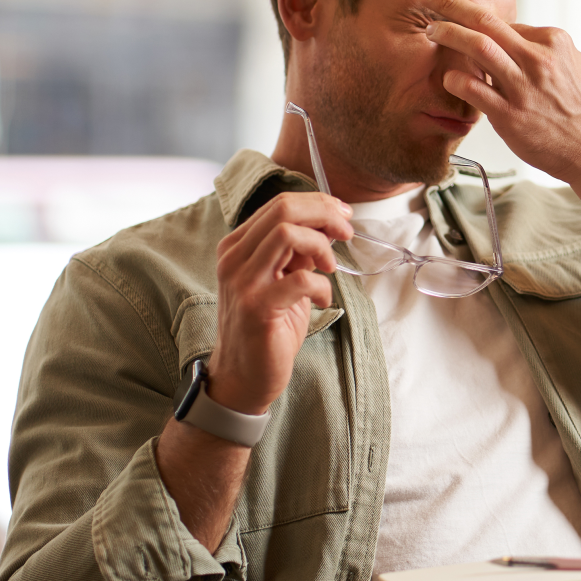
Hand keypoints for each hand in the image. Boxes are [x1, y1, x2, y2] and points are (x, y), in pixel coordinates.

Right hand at [205, 192, 348, 417]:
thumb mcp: (280, 281)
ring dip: (321, 246)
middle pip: (283, 210)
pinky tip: (322, 300)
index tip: (342, 215)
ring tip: (330, 268)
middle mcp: (234, 258)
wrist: (243, 376)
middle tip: (346, 232)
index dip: (317, 204)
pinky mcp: (258, 307)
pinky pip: (300, 278)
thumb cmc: (266, 328)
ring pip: (287, 235)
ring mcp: (242, 282)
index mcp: (237, 246)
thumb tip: (327, 226)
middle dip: (324, 214)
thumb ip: (295, 253)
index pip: (278, 204)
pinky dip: (322, 286)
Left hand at [422, 0, 580, 182]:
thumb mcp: (575, 66)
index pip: (507, 23)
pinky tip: (447, 77)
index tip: (460, 17)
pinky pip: (475, 91)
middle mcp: (538, 59)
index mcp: (553, 42)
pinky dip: (457, 80)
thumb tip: (518, 38)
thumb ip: (544, 50)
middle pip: (486, 20)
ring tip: (430, 30)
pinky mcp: (511, 115)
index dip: (480, 22)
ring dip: (449, 34)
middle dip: (451, 2)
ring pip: (478, 48)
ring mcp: (523, 87)